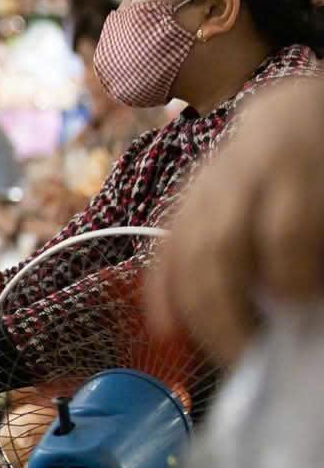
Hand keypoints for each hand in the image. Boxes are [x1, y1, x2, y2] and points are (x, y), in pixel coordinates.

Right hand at [148, 78, 323, 363]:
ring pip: (183, 250)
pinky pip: (162, 248)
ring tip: (217, 352)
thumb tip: (302, 301)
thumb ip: (317, 245)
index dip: (289, 276)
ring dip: (193, 308)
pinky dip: (160, 291)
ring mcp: (202, 187)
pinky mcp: (182, 199)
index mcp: (294, 169)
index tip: (296, 312)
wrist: (294, 114)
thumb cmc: (322, 164)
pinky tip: (167, 328)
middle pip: (219, 246)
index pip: (284, 229)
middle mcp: (240, 175)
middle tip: (246, 354)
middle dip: (226, 308)